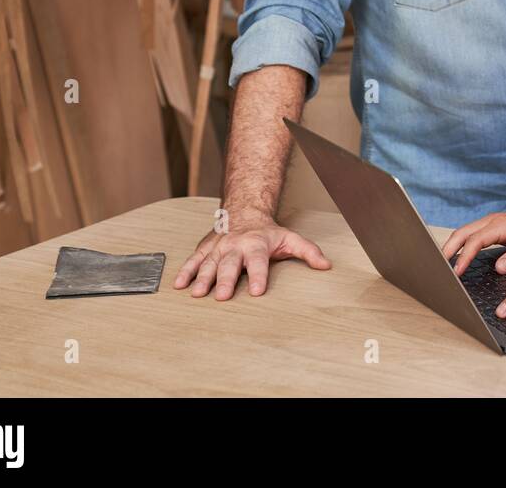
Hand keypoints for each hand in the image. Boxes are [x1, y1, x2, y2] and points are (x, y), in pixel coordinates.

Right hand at [173, 213, 330, 299]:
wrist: (245, 210)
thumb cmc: (268, 231)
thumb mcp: (291, 239)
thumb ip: (308, 252)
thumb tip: (326, 265)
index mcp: (257, 245)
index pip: (259, 262)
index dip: (259, 276)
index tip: (259, 291)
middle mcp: (236, 246)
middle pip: (230, 264)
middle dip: (226, 280)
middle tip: (222, 296)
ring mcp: (219, 247)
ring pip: (209, 263)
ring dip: (202, 278)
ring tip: (198, 293)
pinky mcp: (206, 248)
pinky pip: (194, 259)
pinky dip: (186, 271)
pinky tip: (179, 284)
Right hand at [441, 198, 505, 276]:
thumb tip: (499, 267)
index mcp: (503, 224)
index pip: (476, 240)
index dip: (464, 256)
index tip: (457, 272)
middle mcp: (493, 221)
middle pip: (463, 232)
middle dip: (448, 248)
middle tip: (438, 267)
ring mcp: (492, 224)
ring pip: (465, 232)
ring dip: (452, 246)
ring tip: (442, 264)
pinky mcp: (493, 229)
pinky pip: (472, 235)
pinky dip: (461, 245)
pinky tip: (458, 257)